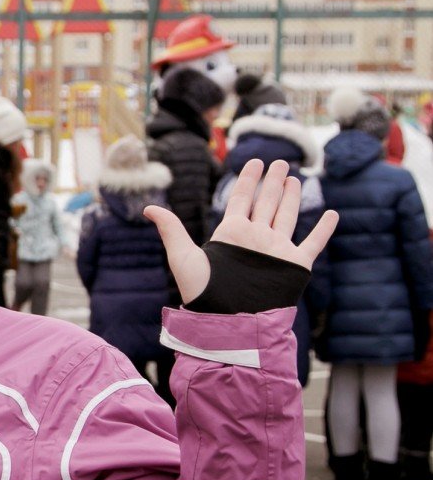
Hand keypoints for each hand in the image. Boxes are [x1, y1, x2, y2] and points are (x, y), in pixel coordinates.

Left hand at [145, 159, 336, 304]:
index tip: (254, 162)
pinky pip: (313, 243)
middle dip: (272, 182)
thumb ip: (171, 229)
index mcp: (231, 233)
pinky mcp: (294, 264)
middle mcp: (255, 238)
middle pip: (266, 202)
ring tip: (295, 178)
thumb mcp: (182, 256)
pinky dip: (324, 229)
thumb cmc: (204, 292)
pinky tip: (332, 214)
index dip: (247, 180)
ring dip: (292, 198)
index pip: (240, 199)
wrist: (230, 318)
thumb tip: (148, 208)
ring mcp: (276, 250)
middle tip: (280, 161)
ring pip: (287, 216)